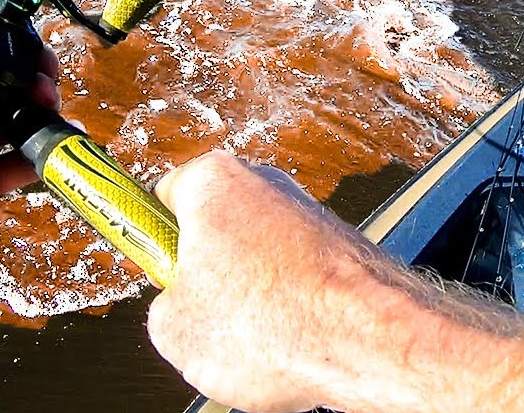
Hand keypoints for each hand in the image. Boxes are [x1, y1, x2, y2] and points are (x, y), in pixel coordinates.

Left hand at [0, 0, 60, 267]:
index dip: (5, 33)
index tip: (24, 28)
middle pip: (6, 79)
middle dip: (32, 68)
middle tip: (42, 68)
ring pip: (19, 117)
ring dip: (42, 103)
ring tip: (46, 95)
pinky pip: (20, 164)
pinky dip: (46, 148)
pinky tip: (63, 130)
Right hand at [146, 152, 409, 412]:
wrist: (368, 340)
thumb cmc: (270, 323)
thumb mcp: (173, 330)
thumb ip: (165, 305)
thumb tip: (182, 308)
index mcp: (214, 181)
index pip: (164, 197)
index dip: (155, 239)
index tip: (154, 268)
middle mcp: (267, 183)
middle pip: (215, 230)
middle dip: (208, 274)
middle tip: (204, 318)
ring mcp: (309, 213)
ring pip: (258, 261)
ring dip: (253, 298)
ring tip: (257, 340)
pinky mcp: (342, 245)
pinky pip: (297, 281)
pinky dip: (292, 310)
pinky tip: (294, 342)